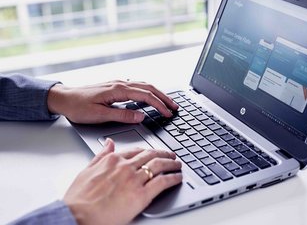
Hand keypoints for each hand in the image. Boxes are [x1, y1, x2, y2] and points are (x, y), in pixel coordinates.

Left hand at [47, 80, 178, 123]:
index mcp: (118, 90)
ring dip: (158, 93)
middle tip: (175, 106)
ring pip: (144, 85)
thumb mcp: (99, 115)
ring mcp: (118, 84)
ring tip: (167, 102)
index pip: (146, 96)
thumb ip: (122, 115)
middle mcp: (120, 84)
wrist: (63, 98)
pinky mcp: (115, 86)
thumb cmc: (78, 107)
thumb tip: (141, 116)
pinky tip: (151, 96)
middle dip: (164, 97)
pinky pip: (137, 86)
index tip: (168, 113)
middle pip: (149, 88)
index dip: (159, 105)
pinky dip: (148, 91)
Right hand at [64, 138, 182, 224]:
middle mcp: (125, 167)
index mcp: (112, 160)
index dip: (149, 151)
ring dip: (172, 163)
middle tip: (171, 155)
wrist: (76, 216)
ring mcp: (134, 179)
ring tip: (177, 164)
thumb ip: (100, 155)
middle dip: (164, 154)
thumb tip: (108, 143)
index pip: (136, 151)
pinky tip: (177, 177)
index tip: (154, 152)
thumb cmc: (79, 199)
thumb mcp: (87, 171)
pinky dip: (173, 178)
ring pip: (159, 165)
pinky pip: (163, 181)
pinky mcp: (141, 195)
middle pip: (151, 155)